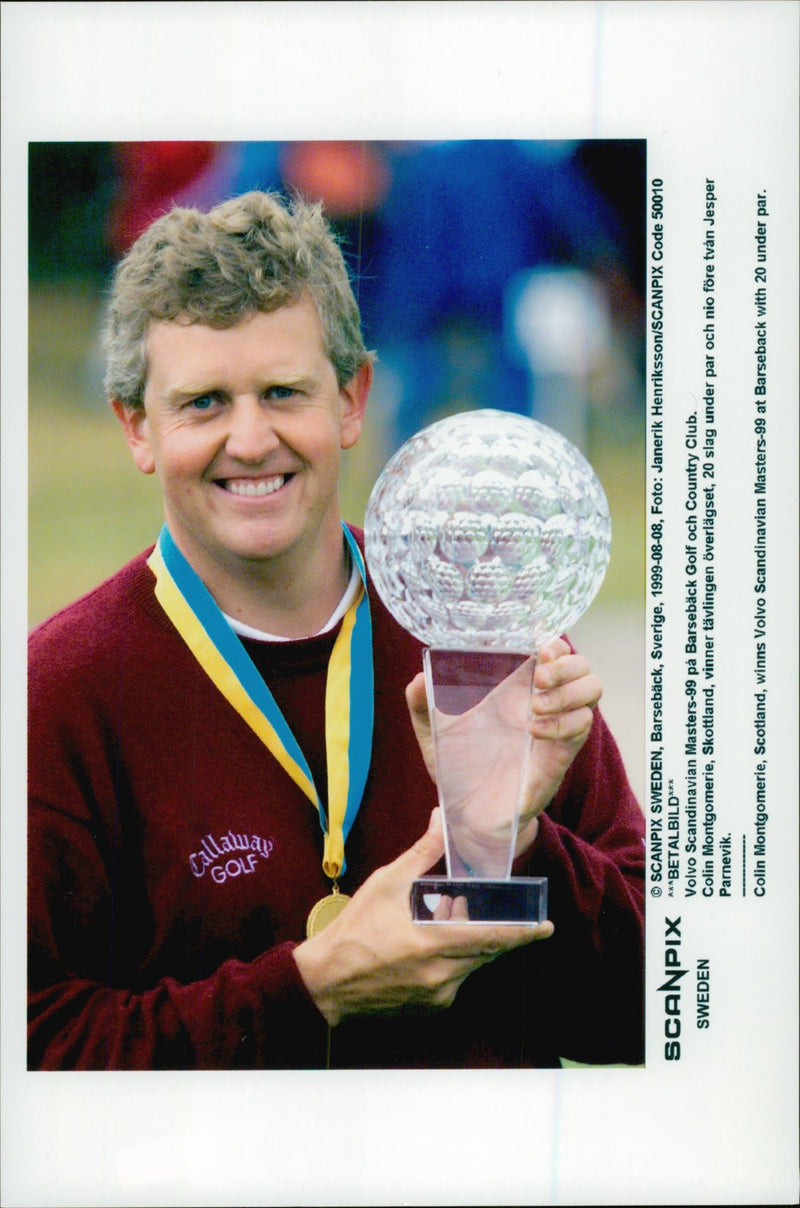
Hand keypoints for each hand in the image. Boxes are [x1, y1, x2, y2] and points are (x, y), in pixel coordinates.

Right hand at [292, 810, 552, 1025]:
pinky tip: (430, 947)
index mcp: (435, 943)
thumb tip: (441, 819)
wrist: (325, 981)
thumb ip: (423, 853)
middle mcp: (443, 975)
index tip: (547, 927)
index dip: (524, 933)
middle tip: (497, 914)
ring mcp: (437, 995)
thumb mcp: (387, 882)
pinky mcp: (430, 1008)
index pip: (493, 938)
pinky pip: (455, 981)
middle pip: (487, 952)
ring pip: (471, 966)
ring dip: (470, 945)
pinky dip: (453, 963)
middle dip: (496, 933)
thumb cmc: (354, 928)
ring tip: (444, 924)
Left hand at [406, 638, 600, 861]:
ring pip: (592, 691)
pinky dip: (563, 723)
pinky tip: (534, 731)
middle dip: (566, 666)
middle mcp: (541, 705)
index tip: (537, 651)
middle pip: (582, 667)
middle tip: (538, 680)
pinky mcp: (560, 756)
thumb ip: (421, 705)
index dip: (554, 645)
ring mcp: (555, 729)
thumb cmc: (458, 770)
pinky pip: (581, 728)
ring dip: (568, 692)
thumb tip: (418, 678)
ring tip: (535, 707)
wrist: (468, 816)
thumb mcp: (434, 734)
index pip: (554, 653)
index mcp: (515, 691)